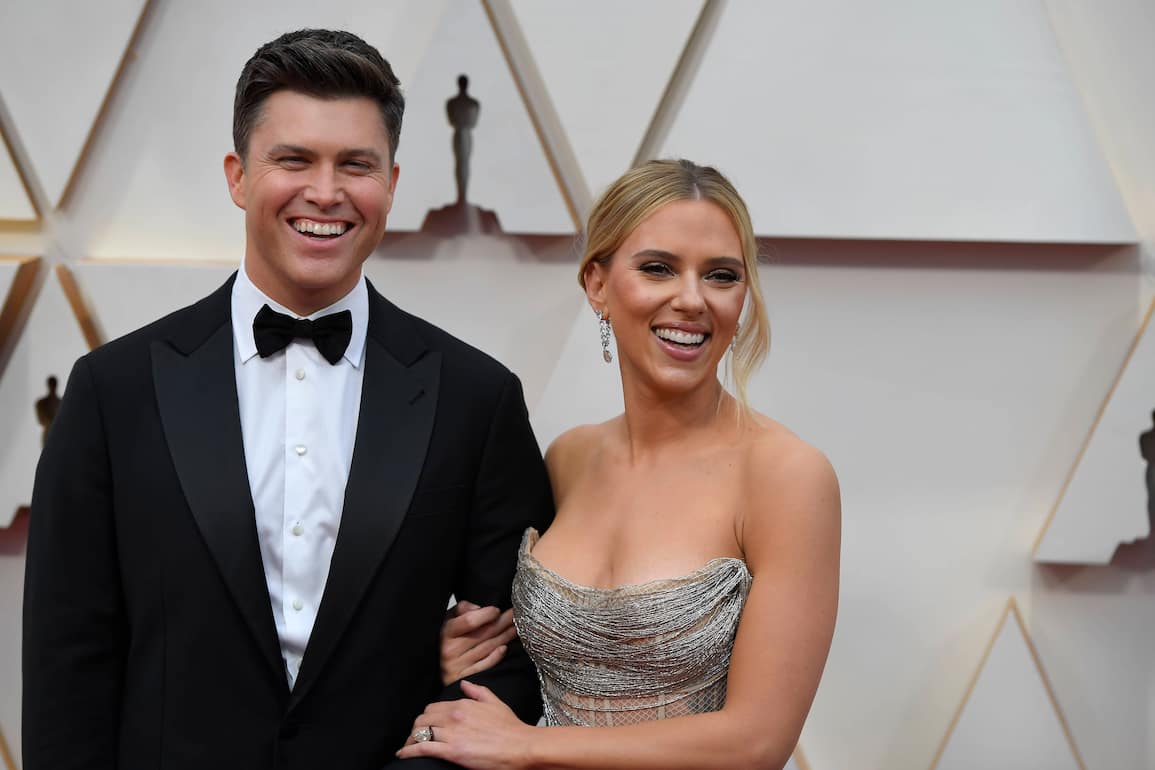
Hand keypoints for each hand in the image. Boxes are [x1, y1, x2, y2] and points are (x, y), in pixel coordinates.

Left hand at [398, 681, 535, 769]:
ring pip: (420, 731)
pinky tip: (402, 753)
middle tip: (417, 736)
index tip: (427, 725)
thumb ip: (478, 691)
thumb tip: (464, 685)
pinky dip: (408, 750)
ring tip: (409, 746)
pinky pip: (422, 747)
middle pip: (423, 718)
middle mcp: (454, 715)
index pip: (433, 707)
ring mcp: (452, 733)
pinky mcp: (451, 751)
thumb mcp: (495, 702)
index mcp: (463, 704)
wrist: (521, 746)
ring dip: (411, 739)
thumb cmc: (511, 728)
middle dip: (418, 727)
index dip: (428, 717)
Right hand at [440, 601, 517, 685]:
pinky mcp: (466, 677)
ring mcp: (458, 666)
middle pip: (483, 634)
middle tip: (515, 615)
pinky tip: (505, 648)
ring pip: (487, 648)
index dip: (486, 615)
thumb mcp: (448, 619)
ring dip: (504, 637)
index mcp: (445, 633)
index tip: (496, 610)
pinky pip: (486, 665)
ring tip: (515, 628)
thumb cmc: (445, 639)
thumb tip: (479, 608)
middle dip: (502, 623)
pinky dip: (497, 656)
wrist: (433, 666)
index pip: (469, 621)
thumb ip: (462, 608)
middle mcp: (451, 650)